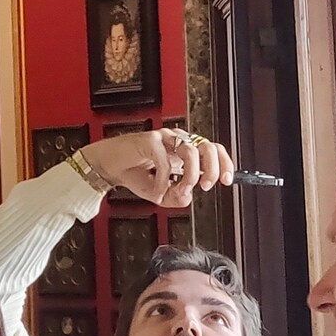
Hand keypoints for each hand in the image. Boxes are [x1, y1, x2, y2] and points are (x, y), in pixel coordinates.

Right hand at [82, 128, 231, 208]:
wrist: (109, 166)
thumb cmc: (134, 174)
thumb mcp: (160, 193)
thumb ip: (176, 197)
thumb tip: (188, 196)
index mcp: (183, 150)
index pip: (212, 149)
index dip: (224, 163)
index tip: (226, 180)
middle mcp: (176, 141)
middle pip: (207, 147)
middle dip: (211, 169)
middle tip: (204, 186)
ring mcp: (163, 138)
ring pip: (190, 151)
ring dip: (189, 176)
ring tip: (177, 189)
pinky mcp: (148, 140)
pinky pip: (165, 161)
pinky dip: (162, 180)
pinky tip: (155, 188)